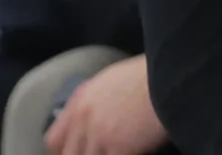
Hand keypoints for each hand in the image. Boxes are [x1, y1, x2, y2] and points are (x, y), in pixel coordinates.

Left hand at [46, 56, 167, 154]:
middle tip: (97, 153)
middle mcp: (83, 120)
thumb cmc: (145, 75)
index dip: (63, 152)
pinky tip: (132, 154)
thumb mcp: (109, 82)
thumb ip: (94, 104)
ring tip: (114, 151)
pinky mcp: (119, 149)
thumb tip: (94, 122)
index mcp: (79, 102)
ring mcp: (99, 136)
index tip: (75, 153)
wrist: (167, 76)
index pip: (53, 140)